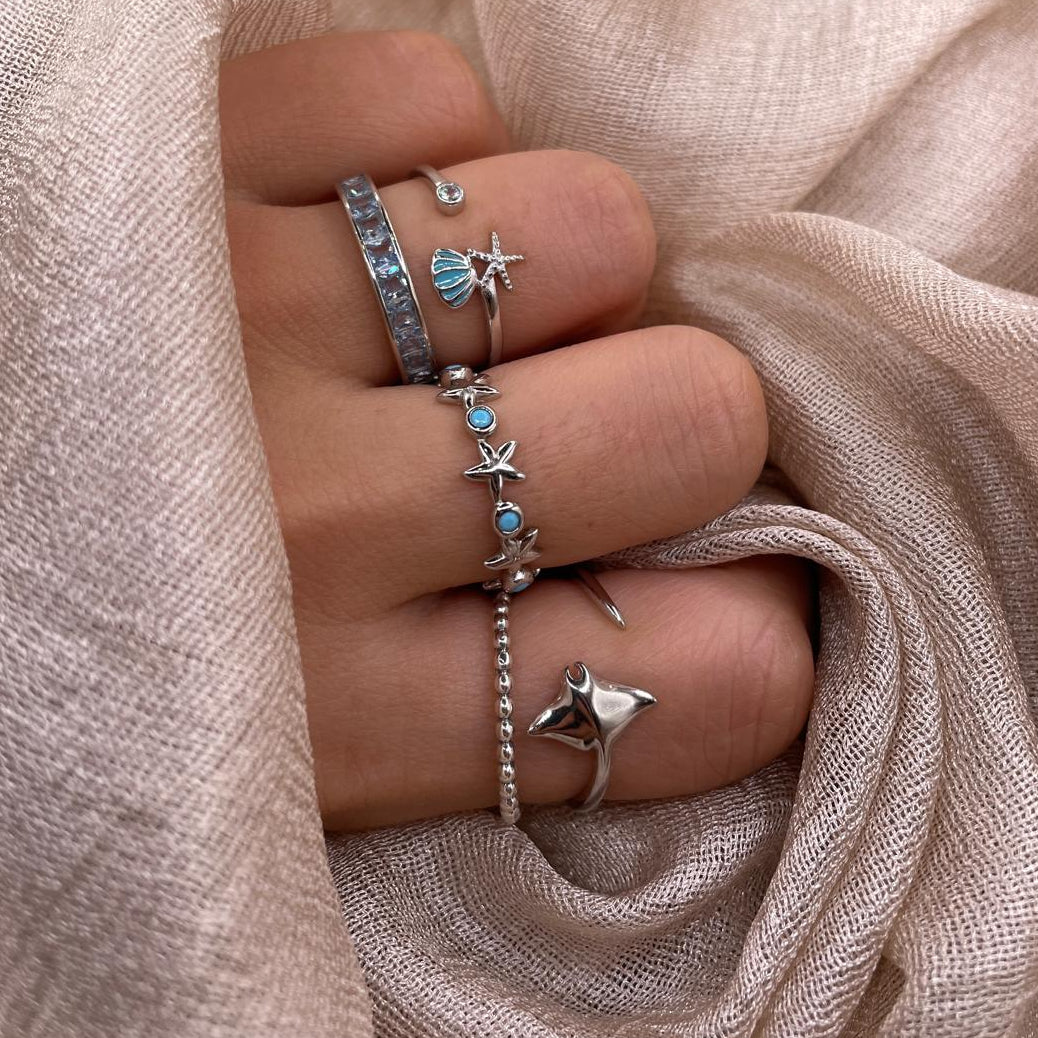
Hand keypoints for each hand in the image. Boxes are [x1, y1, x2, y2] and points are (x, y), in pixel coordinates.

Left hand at [219, 31, 814, 829]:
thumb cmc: (129, 664)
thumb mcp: (321, 771)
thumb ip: (524, 705)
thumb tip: (730, 597)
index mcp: (347, 723)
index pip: (708, 678)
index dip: (761, 632)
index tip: (719, 595)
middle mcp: (308, 528)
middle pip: (694, 415)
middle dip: (684, 420)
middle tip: (588, 431)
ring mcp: (238, 325)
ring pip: (590, 227)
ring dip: (570, 278)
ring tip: (468, 326)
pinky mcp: (171, 163)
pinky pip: (435, 97)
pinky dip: (440, 160)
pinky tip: (365, 238)